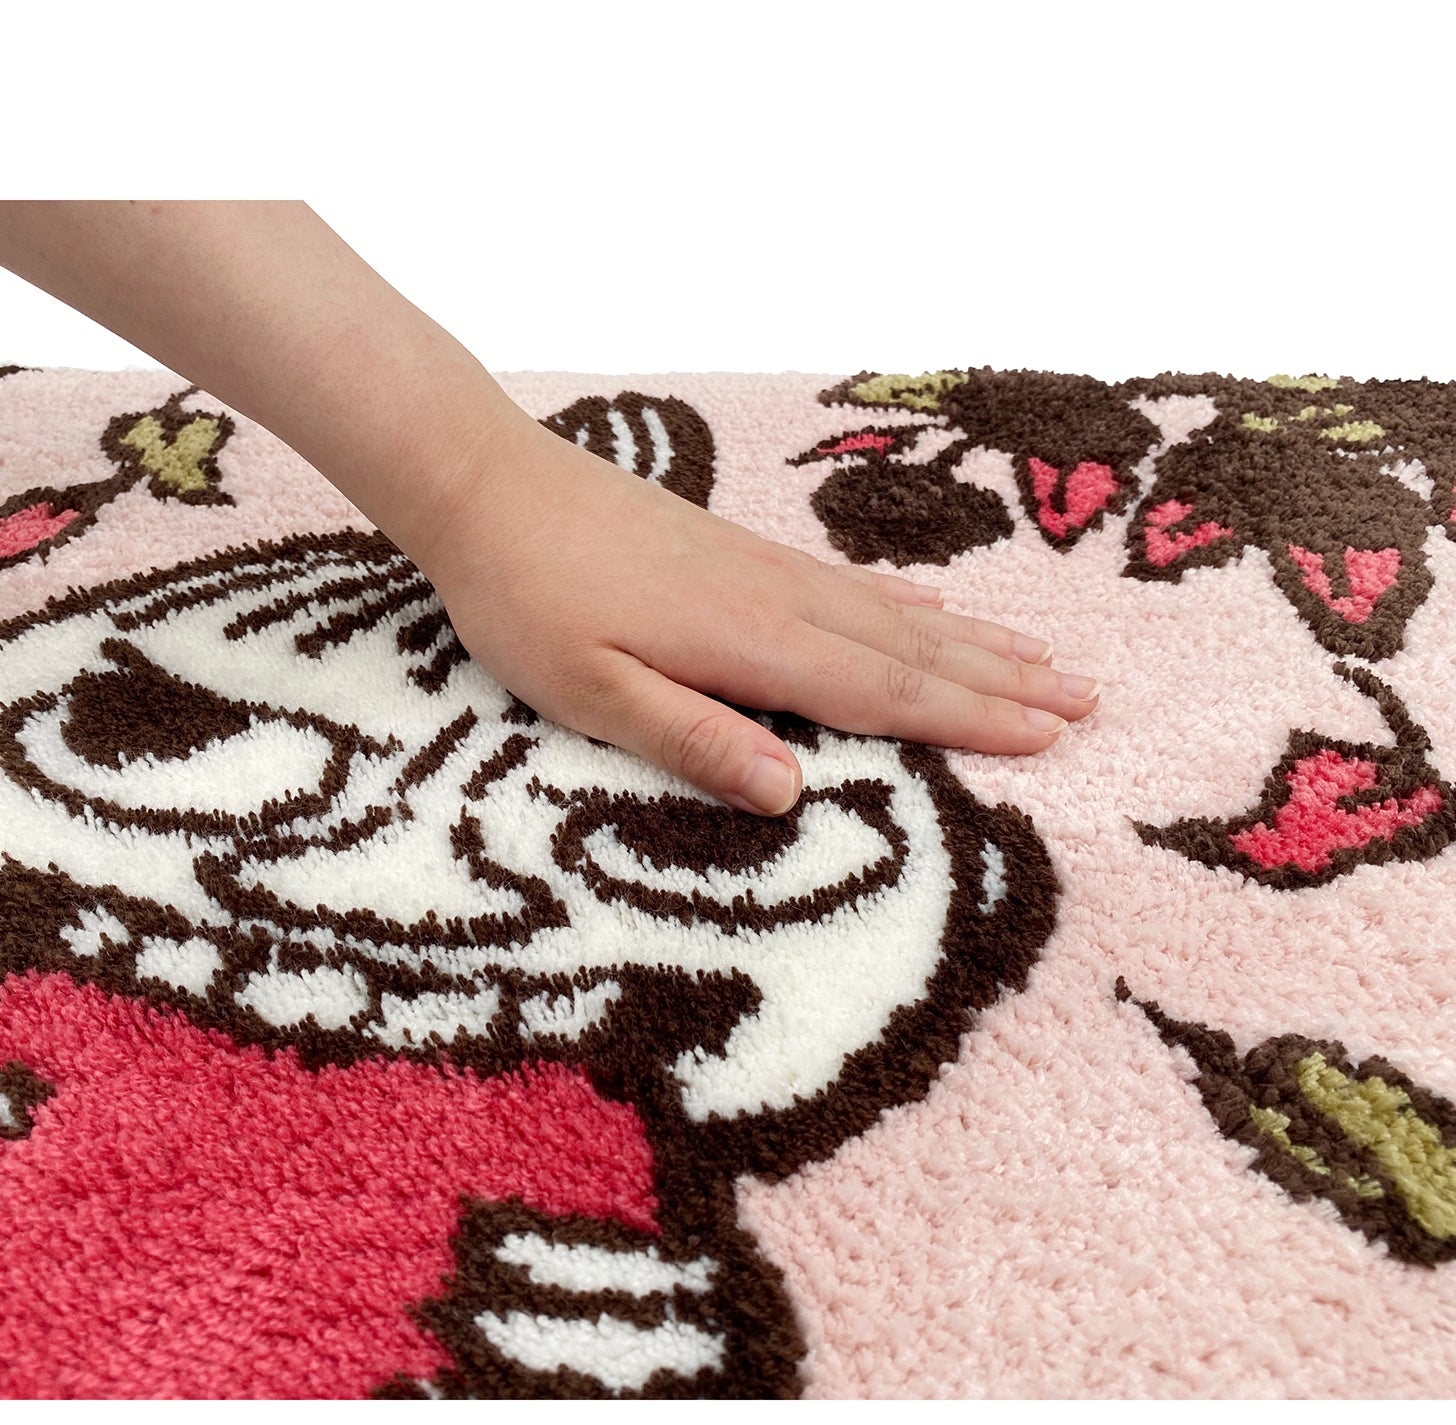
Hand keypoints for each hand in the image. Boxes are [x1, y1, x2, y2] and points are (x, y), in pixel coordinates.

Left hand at [404, 425, 1101, 814]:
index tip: (1051, 739)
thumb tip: (794, 795)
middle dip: (1000, 682)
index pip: (881, 694)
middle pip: (910, 650)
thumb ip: (694, 740)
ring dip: (972, 642)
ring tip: (1041, 656)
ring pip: (890, 613)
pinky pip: (845, 583)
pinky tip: (929, 609)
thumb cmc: (526, 600)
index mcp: (749, 645)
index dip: (968, 721)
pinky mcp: (736, 552)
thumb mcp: (589, 693)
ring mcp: (761, 569)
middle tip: (1087, 701)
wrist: (484, 482)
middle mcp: (776, 601)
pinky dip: (902, 603)